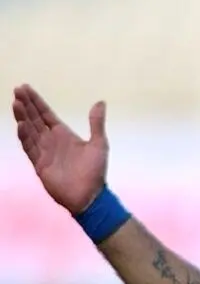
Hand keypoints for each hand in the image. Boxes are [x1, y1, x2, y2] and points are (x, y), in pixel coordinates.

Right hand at [12, 84, 108, 213]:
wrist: (89, 195)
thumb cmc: (95, 170)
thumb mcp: (99, 144)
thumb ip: (96, 123)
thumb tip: (100, 102)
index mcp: (64, 134)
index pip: (46, 114)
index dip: (36, 102)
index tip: (25, 88)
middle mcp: (51, 140)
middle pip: (35, 118)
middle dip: (26, 105)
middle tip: (17, 89)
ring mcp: (44, 152)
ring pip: (30, 130)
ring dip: (23, 117)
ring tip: (16, 103)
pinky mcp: (39, 164)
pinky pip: (30, 148)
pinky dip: (25, 136)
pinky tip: (21, 124)